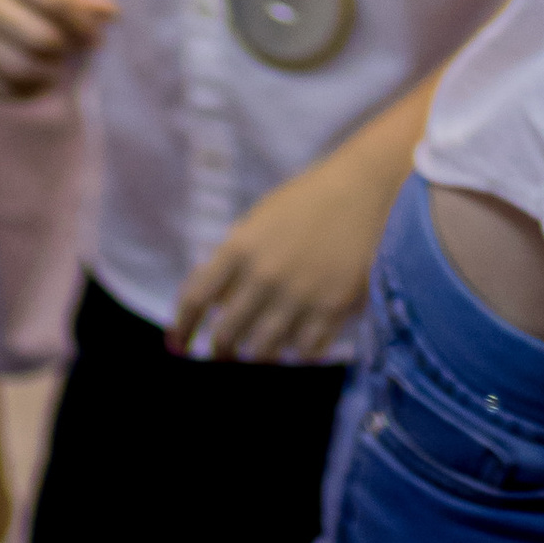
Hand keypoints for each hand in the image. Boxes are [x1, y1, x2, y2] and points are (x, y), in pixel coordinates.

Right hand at [0, 0, 116, 98]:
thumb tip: (111, 15)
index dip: (82, 24)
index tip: (96, 38)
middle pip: (36, 37)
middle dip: (64, 50)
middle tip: (72, 52)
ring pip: (15, 67)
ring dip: (46, 74)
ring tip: (57, 69)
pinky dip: (25, 92)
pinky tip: (40, 83)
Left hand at [168, 137, 399, 361]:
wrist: (364, 187)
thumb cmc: (308, 200)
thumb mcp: (261, 219)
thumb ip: (235, 258)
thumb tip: (214, 302)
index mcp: (241, 247)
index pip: (196, 298)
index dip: (182, 327)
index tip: (178, 344)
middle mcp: (265, 275)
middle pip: (227, 334)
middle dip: (220, 350)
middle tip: (223, 354)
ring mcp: (299, 294)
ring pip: (263, 351)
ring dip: (258, 355)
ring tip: (261, 352)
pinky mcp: (333, 307)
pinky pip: (305, 351)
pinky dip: (298, 353)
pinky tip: (299, 345)